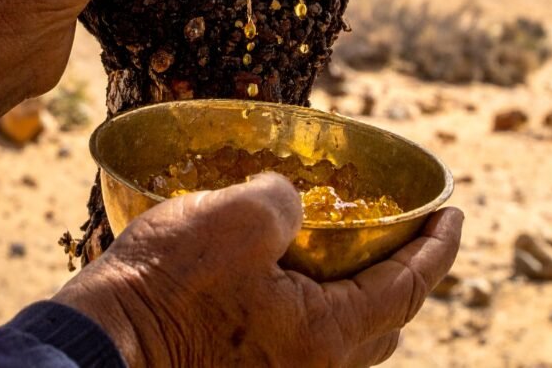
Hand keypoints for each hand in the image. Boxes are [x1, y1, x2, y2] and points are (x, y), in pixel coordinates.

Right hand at [53, 174, 463, 366]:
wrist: (97, 350)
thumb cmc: (164, 287)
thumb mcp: (235, 220)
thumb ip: (285, 201)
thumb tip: (290, 204)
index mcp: (323, 337)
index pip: (407, 289)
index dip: (438, 248)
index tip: (454, 213)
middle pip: (387, 324)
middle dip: (408, 275)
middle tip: (412, 231)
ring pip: (348, 340)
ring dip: (365, 296)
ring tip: (361, 252)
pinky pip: (309, 345)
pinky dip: (324, 310)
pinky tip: (300, 278)